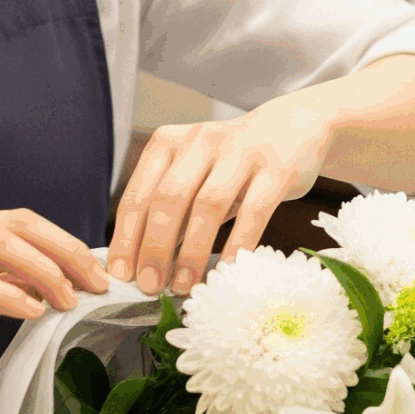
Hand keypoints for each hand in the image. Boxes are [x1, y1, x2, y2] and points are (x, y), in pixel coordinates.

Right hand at [0, 207, 109, 380]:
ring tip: (71, 299)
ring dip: (46, 270)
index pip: (23, 222)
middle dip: (68, 251)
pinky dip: (10, 294)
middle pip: (21, 224)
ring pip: (3, 244)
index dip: (65, 243)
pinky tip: (33, 312)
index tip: (95, 272)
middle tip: (100, 282)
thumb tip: (44, 290)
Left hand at [107, 98, 333, 296]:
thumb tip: (143, 263)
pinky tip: (228, 269)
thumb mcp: (195, 176)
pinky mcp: (276, 168)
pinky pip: (254, 211)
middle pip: (170, 198)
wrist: (293, 128)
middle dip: (155, 246)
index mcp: (170, 142)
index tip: (122, 274)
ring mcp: (240, 151)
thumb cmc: (233, 162)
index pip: (140, 194)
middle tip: (151, 285)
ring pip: (208, 204)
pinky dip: (237, 243)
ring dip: (193, 250)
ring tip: (184, 285)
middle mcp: (201, 141)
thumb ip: (172, 211)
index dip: (127, 237)